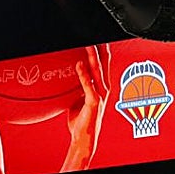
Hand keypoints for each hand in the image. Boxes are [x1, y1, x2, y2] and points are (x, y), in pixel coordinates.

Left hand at [61, 45, 107, 172]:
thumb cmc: (81, 119)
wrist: (84, 137)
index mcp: (101, 87)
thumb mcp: (78, 98)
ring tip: (89, 44)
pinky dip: (83, 74)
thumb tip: (70, 75)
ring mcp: (100, 95)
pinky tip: (79, 64)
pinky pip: (88, 85)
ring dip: (93, 57)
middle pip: (104, 64)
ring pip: (98, 72)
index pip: (103, 64)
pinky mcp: (93, 103)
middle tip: (98, 35)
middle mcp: (103, 89)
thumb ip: (78, 86)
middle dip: (102, 49)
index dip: (101, 51)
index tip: (98, 39)